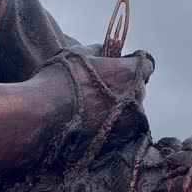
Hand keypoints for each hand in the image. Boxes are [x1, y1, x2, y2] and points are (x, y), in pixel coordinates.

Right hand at [36, 49, 154, 164]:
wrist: (43, 113)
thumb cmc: (61, 78)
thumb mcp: (79, 53)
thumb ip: (100, 52)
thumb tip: (106, 53)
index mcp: (130, 73)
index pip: (147, 64)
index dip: (134, 63)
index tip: (122, 64)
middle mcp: (135, 97)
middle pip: (138, 87)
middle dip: (125, 85)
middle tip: (102, 85)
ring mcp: (128, 121)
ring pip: (130, 109)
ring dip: (118, 106)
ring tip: (92, 105)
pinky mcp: (117, 139)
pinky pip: (120, 127)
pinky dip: (110, 123)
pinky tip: (90, 120)